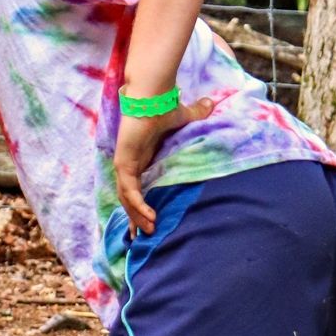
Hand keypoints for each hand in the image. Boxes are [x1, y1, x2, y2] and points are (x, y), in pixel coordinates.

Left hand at [114, 95, 212, 237]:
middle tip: (142, 239)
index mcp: (140, 158)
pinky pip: (130, 191)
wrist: (151, 96)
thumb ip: (196, 115)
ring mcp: (124, 164)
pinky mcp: (124, 163)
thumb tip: (211, 103)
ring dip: (137, 217)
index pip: (136, 188)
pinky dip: (138, 205)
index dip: (139, 205)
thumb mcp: (184, 118)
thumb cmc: (163, 106)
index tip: (148, 222)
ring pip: (127, 199)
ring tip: (149, 233)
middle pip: (128, 198)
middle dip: (134, 219)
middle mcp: (130, 164)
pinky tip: (149, 218)